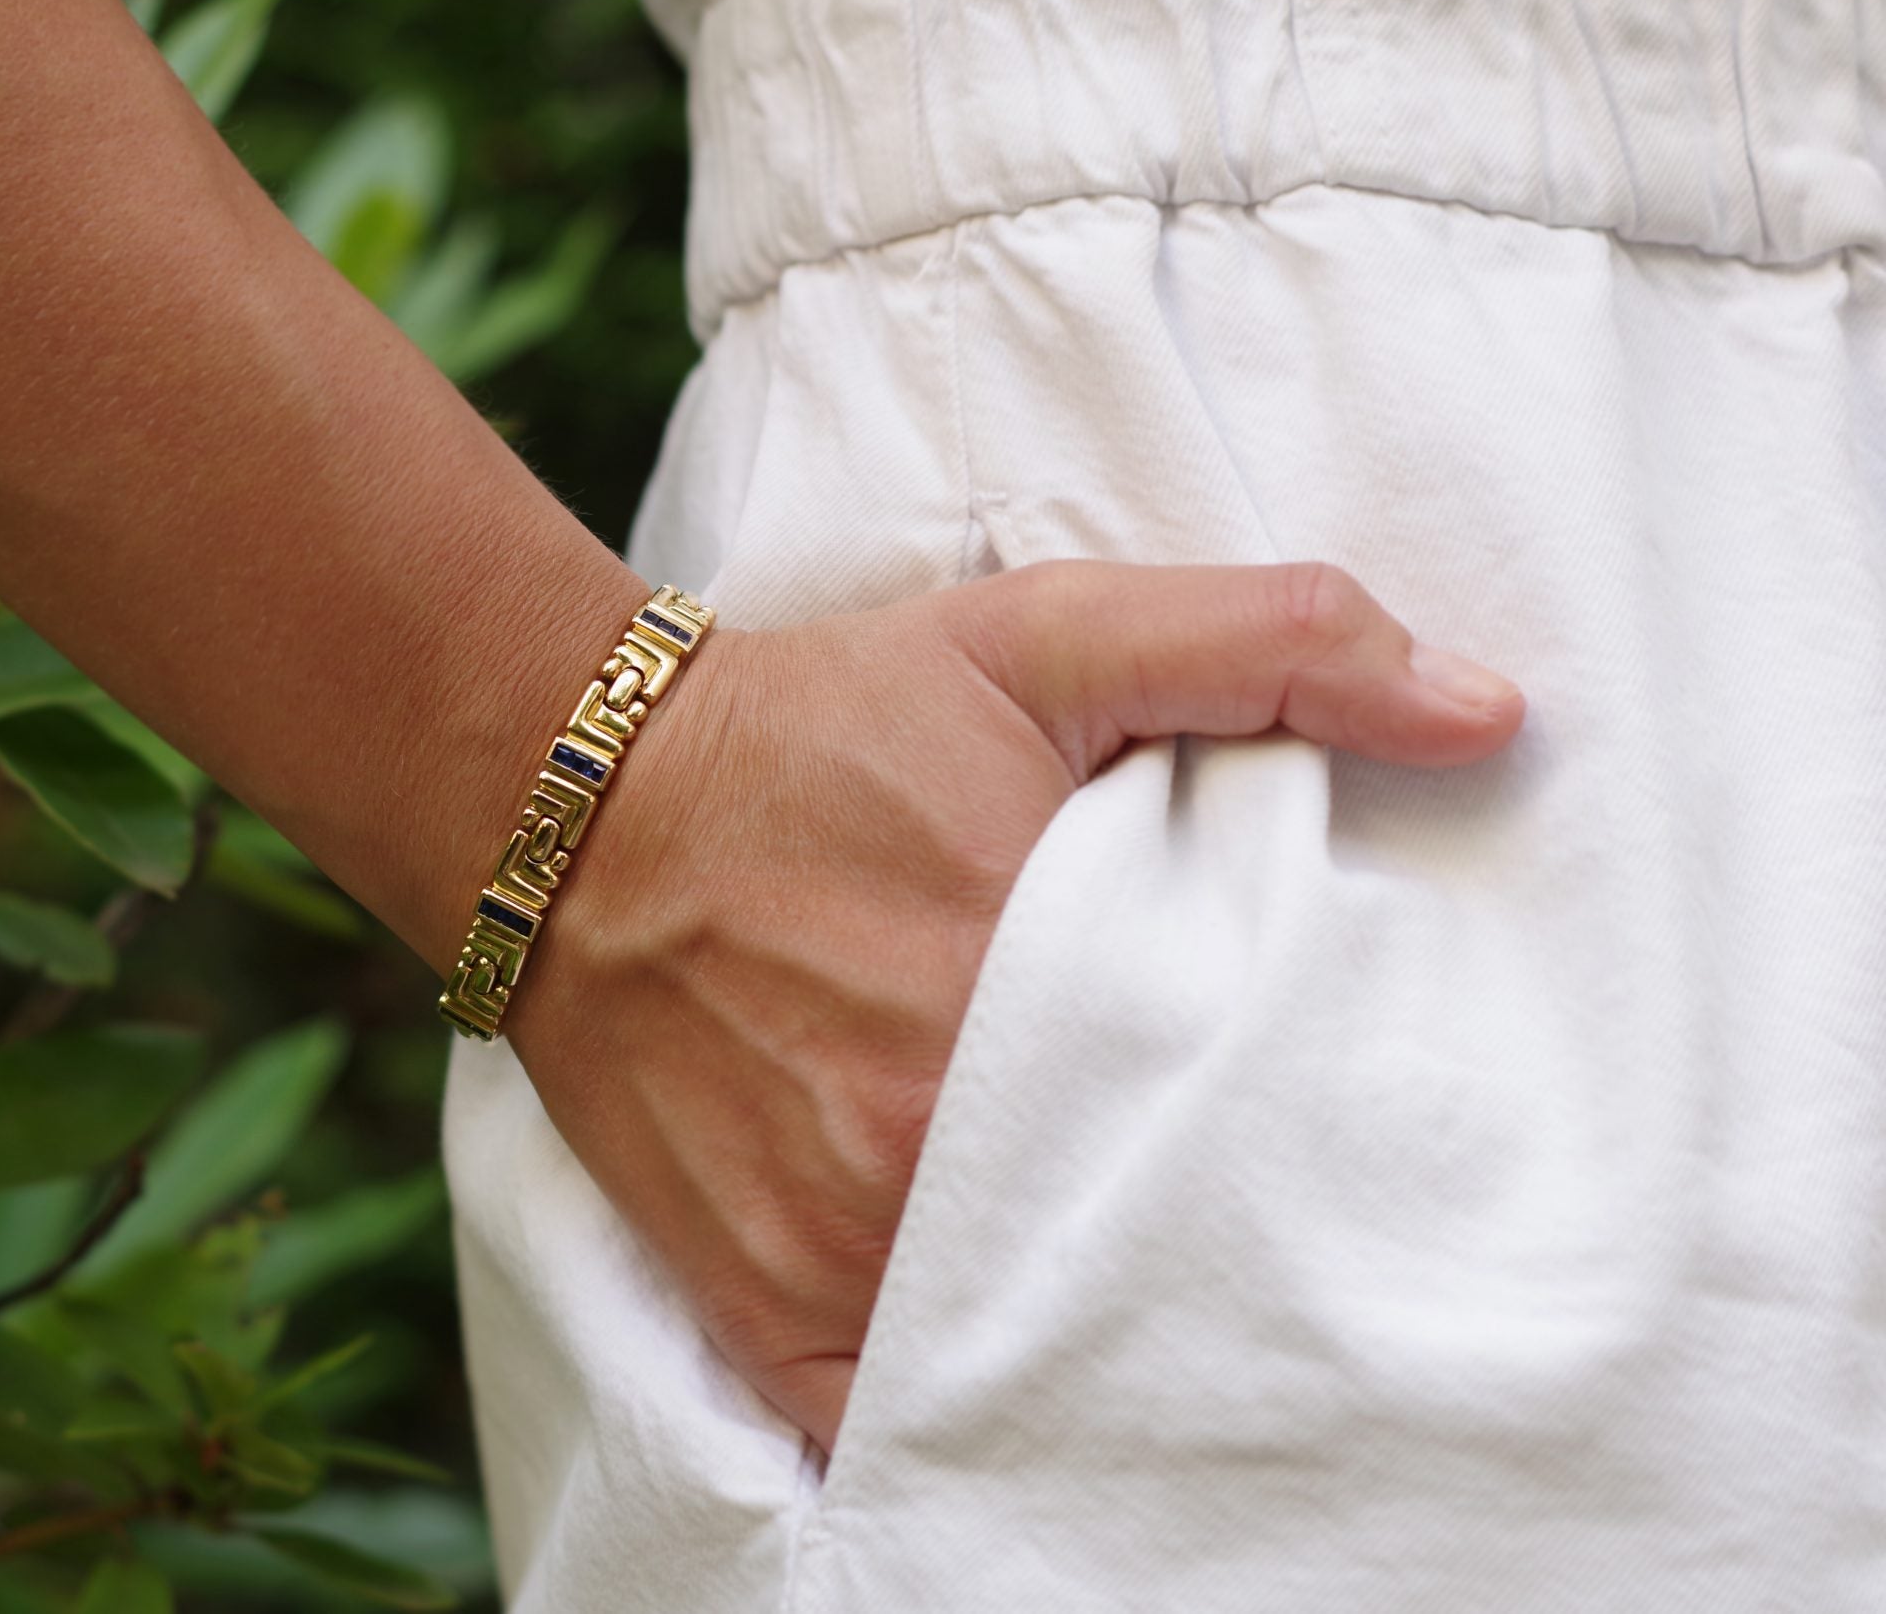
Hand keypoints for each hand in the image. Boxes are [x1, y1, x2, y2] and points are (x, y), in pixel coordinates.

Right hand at [500, 560, 1526, 1452]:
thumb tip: (1488, 711)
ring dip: (1107, 1337)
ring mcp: (841, 1244)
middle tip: (1258, 1210)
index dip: (1318, 1138)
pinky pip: (897, 1432)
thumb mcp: (1046, 635)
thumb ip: (1270, 645)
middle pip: (1155, 1257)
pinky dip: (969, 1424)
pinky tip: (1025, 1383)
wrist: (580, 809)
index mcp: (1035, 992)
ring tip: (1160, 1290)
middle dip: (1219, 1243)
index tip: (1343, 1130)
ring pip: (1041, 1354)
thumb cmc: (825, 724)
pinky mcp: (762, 1304)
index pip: (1251, 1128)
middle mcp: (936, 1144)